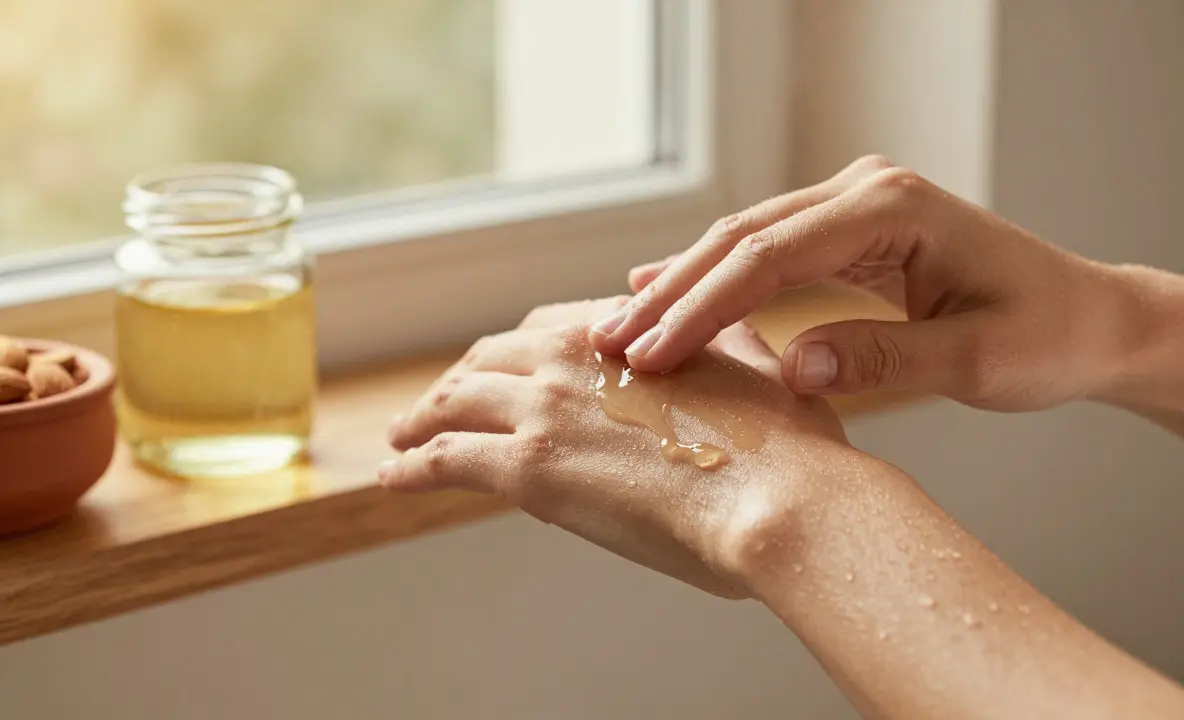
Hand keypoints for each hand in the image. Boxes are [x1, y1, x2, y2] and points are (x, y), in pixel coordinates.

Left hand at [380, 298, 852, 599]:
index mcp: (627, 331)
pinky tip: (393, 476)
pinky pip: (445, 461)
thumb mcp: (759, 363)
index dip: (515, 350)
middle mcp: (575, 358)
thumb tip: (730, 319)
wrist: (778, 495)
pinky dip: (410, 467)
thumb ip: (728, 337)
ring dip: (421, 418)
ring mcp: (546, 409)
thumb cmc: (784, 447)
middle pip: (489, 359)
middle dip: (458, 380)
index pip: (545, 329)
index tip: (500, 365)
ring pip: (456, 403)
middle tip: (438, 402)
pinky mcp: (527, 468)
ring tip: (401, 437)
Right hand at [589, 155, 1138, 411]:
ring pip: (744, 241)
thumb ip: (881, 358)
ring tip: (621, 325)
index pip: (767, 257)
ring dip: (681, 285)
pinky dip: (715, 280)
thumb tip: (791, 370)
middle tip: (609, 340)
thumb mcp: (975, 360)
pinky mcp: (849, 231)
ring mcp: (854, 205)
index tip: (649, 353)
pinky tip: (665, 292)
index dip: (700, 307)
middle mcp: (865, 192)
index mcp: (891, 209)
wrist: (1088, 319)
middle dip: (670, 292)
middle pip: (741, 238)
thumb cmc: (1046, 336)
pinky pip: (766, 253)